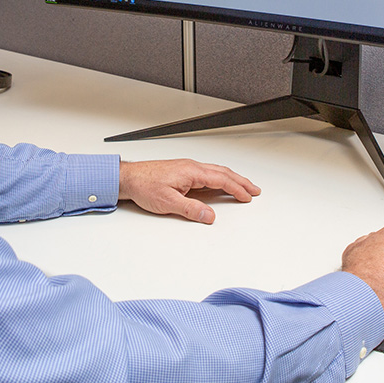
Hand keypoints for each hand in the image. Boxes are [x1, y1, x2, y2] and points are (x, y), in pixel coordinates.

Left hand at [118, 159, 260, 223]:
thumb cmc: (144, 185)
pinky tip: (221, 184)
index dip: (236, 189)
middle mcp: (192, 167)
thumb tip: (209, 215)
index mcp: (192, 172)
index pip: (221, 179)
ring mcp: (188, 168)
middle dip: (241, 182)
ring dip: (232, 179)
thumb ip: (190, 209)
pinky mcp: (183, 171)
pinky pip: (208, 173)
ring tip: (243, 187)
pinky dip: (221, 178)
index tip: (247, 197)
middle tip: (254, 190)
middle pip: (223, 173)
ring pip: (217, 171)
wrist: (129, 177)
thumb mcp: (167, 202)